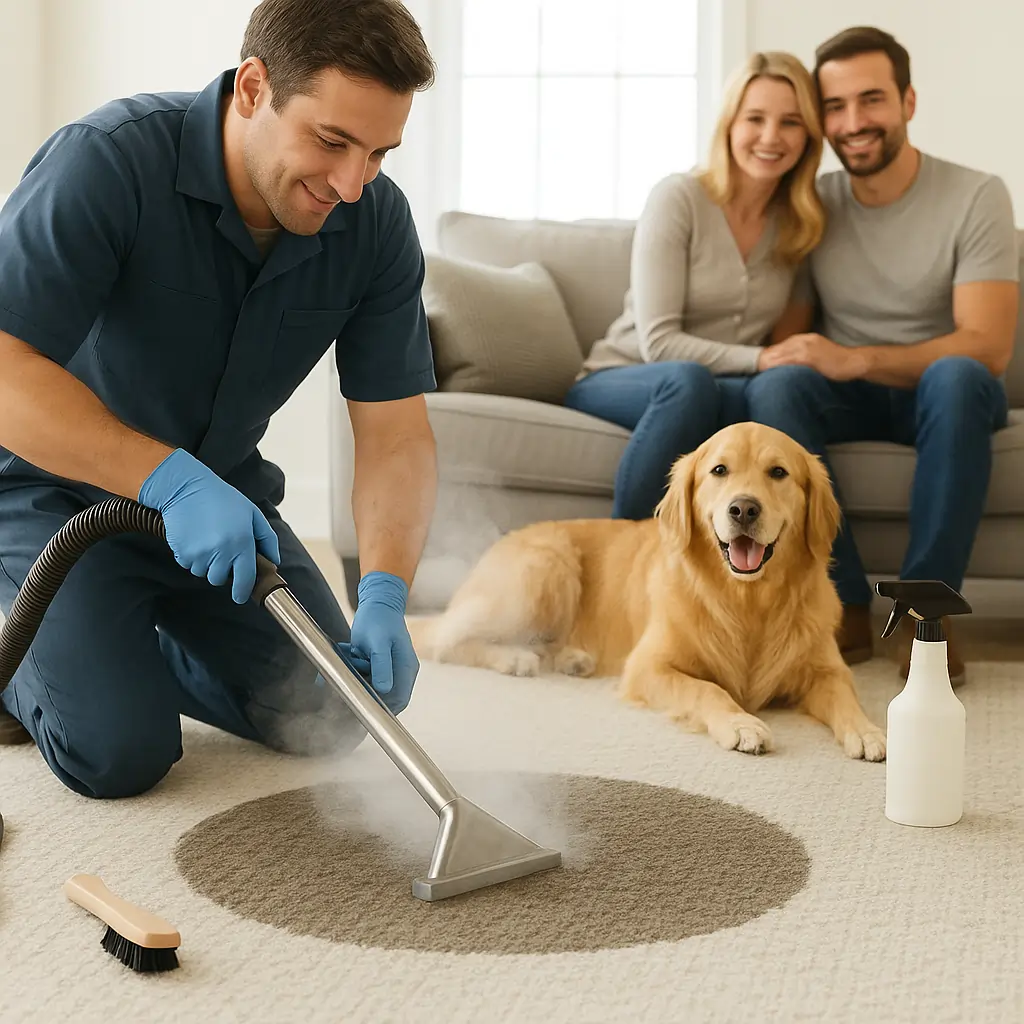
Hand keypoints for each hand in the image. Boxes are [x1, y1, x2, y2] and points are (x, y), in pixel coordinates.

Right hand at [138, 448, 280, 603]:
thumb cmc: (223, 500)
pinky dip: (192, 557)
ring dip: (206, 563)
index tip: (241, 596)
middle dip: (222, 570)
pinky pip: (188, 564)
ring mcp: (200, 554)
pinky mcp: (182, 552)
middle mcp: (222, 552)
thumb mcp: (253, 514)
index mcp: (242, 543)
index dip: (243, 591)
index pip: (245, 579)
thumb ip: (267, 539)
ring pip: (203, 573)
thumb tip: (273, 562)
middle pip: (220, 579)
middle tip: (222, 550)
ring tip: (207, 540)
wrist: (186, 489)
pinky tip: (195, 538)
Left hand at [344, 571, 418, 713]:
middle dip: (364, 690)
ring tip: (352, 655)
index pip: (398, 701)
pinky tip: (350, 653)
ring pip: (371, 687)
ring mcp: (391, 669)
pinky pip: (365, 676)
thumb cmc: (379, 619)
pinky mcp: (379, 666)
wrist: (378, 602)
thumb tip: (384, 690)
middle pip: (384, 697)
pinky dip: (353, 669)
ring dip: (356, 676)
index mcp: (406, 668)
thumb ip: (382, 665)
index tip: (360, 703)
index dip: (381, 708)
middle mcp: (401, 672)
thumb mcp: (378, 642)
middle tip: (352, 673)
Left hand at [758, 333, 866, 380]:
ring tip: (752, 374)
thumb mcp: (814, 356)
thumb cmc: (834, 364)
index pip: (776, 349)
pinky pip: (788, 361)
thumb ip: (797, 359)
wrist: (853, 362)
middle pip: (773, 351)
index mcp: (801, 340)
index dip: (762, 359)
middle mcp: (800, 340)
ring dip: (765, 365)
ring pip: (778, 355)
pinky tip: (768, 373)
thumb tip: (780, 368)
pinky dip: (777, 367)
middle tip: (745, 371)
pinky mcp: (809, 356)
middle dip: (760, 361)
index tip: (750, 367)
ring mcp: (804, 347)